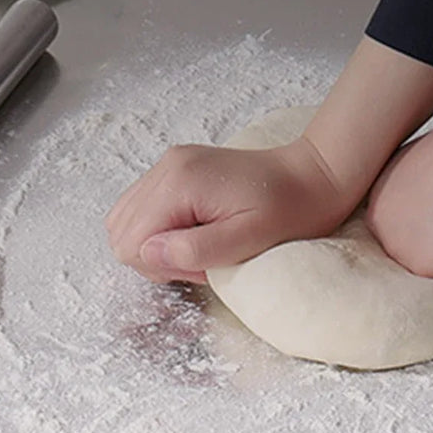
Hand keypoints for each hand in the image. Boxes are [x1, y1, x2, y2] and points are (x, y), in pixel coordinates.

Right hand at [105, 138, 350, 284]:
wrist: (311, 176)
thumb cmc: (289, 210)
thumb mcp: (248, 239)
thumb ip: (196, 249)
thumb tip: (149, 254)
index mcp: (179, 183)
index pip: (130, 243)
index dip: (161, 267)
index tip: (202, 266)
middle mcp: (166, 168)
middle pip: (121, 233)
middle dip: (156, 259)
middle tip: (203, 260)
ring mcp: (168, 166)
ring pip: (127, 222)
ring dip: (158, 247)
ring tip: (201, 248)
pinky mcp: (176, 170)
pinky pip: (144, 210)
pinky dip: (162, 232)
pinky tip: (196, 234)